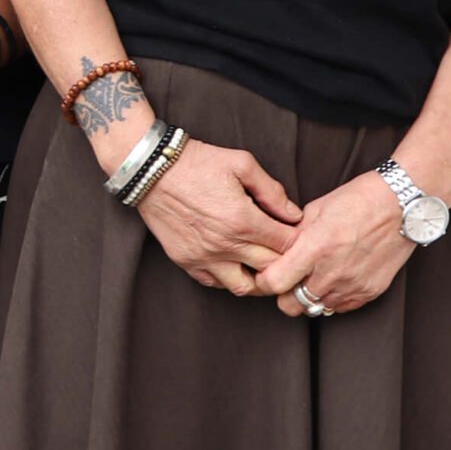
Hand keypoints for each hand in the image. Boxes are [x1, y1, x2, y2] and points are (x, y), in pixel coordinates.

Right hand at [132, 139, 302, 293]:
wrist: (150, 169)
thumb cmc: (197, 162)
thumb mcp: (241, 164)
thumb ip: (272, 191)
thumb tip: (294, 215)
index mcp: (244, 220)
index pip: (288, 246)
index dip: (299, 241)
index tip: (297, 234)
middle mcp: (226, 245)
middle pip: (272, 270)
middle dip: (285, 262)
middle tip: (285, 251)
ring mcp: (205, 256)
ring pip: (245, 287)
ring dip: (258, 278)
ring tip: (260, 264)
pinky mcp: (186, 261)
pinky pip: (216, 283)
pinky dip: (229, 277)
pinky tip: (233, 262)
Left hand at [252, 172, 413, 317]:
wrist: (400, 207)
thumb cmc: (357, 201)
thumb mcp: (315, 210)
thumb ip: (294, 235)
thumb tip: (277, 249)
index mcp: (314, 249)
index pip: (274, 283)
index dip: (264, 281)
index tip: (264, 275)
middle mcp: (332, 273)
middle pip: (292, 305)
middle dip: (284, 295)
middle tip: (288, 280)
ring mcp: (352, 286)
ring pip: (317, 308)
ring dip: (310, 296)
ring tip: (313, 276)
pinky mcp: (370, 292)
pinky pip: (341, 307)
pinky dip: (332, 297)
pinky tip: (333, 279)